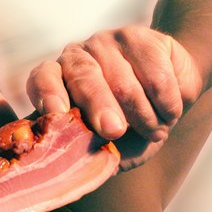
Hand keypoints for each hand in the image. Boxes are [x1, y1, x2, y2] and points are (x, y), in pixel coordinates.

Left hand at [26, 25, 203, 169]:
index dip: (48, 93)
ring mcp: (109, 43)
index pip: (43, 79)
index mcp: (57, 80)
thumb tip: (71, 173)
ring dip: (144, 116)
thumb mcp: (103, 146)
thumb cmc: (126, 127)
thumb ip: (85, 154)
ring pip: (124, 81)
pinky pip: (157, 75)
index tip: (57, 112)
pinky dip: (166, 104)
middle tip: (114, 131)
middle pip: (84, 77)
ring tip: (154, 131)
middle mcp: (77, 56)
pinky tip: (168, 114)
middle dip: (100, 107)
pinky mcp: (144, 38)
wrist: (167, 100)